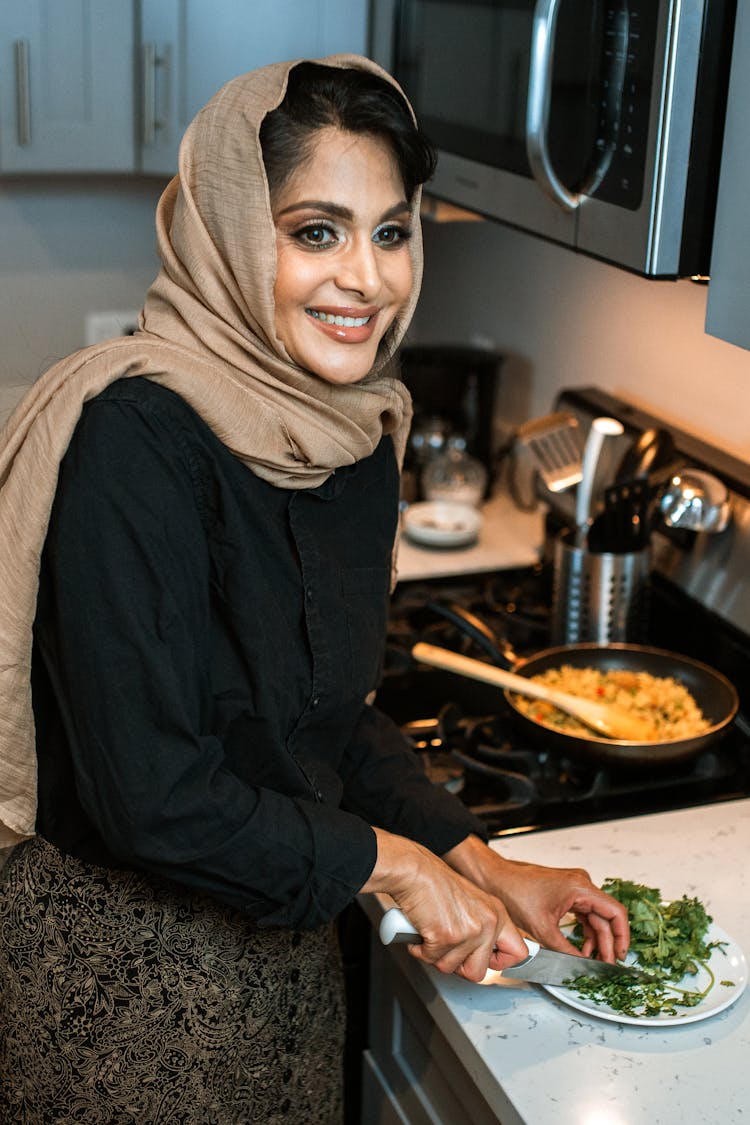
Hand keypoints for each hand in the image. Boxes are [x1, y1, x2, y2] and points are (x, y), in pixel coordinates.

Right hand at [360, 828, 527, 981]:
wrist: (414, 870)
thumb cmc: (434, 883)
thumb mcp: (471, 903)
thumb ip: (482, 927)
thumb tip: (482, 954)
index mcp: (497, 913)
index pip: (518, 952)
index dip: (497, 962)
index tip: (484, 960)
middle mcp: (488, 922)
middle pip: (479, 972)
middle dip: (457, 966)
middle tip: (447, 948)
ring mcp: (469, 931)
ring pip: (450, 969)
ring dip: (435, 955)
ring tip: (432, 932)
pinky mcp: (447, 937)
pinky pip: (431, 960)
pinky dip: (420, 949)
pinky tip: (421, 931)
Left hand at [443, 835, 629, 962]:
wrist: (496, 878)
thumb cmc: (514, 891)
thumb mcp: (542, 928)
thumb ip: (566, 949)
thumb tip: (582, 966)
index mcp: (581, 887)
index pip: (615, 912)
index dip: (622, 937)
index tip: (621, 956)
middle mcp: (582, 884)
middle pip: (606, 917)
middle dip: (607, 943)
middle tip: (605, 965)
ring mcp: (575, 888)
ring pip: (596, 918)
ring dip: (596, 939)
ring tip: (592, 960)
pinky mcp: (567, 893)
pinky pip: (584, 914)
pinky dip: (585, 932)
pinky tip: (582, 948)